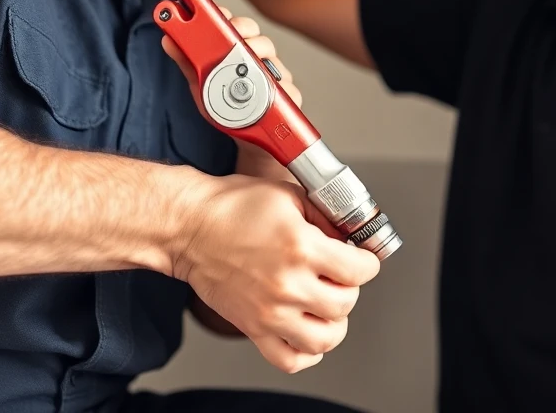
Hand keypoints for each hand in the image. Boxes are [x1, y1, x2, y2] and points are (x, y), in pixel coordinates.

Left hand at [161, 6, 302, 109]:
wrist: (250, 142)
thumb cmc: (227, 110)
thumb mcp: (202, 86)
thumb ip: (187, 63)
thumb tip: (167, 39)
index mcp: (238, 52)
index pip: (235, 26)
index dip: (226, 17)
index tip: (217, 14)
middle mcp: (259, 60)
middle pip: (257, 36)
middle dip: (244, 32)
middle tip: (232, 37)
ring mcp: (276, 77)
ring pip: (273, 59)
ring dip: (259, 58)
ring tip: (245, 65)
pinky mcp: (289, 97)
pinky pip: (287, 88)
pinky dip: (279, 87)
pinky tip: (269, 88)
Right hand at [179, 174, 380, 371]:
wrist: (189, 227)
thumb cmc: (232, 207)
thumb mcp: (290, 195)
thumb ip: (326, 217)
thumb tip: (350, 236)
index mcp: (301, 248)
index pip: (361, 271)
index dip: (366, 262)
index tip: (360, 259)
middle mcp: (288, 285)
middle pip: (346, 304)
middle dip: (348, 287)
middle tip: (337, 275)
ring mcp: (270, 312)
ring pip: (325, 339)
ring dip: (333, 322)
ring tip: (325, 304)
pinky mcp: (253, 328)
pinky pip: (290, 359)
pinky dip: (306, 353)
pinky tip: (306, 331)